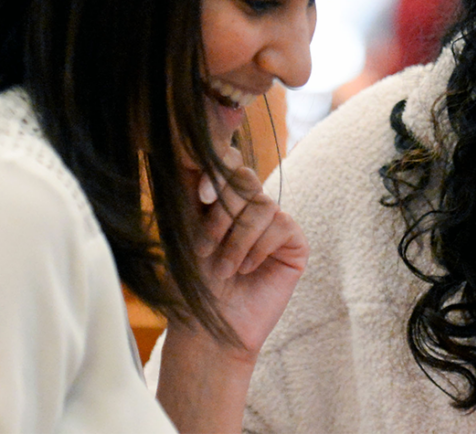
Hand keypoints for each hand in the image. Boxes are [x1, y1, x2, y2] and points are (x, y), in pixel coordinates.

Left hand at [186, 147, 307, 356]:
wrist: (207, 328)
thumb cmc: (190, 284)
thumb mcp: (182, 230)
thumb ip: (189, 188)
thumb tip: (190, 148)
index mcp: (219, 197)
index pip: (225, 161)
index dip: (216, 171)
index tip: (202, 197)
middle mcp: (247, 206)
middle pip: (243, 177)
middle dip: (221, 212)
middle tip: (205, 247)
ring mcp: (272, 223)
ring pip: (261, 204)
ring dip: (237, 239)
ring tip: (225, 268)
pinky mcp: (293, 243)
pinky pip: (281, 225)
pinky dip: (258, 248)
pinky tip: (247, 270)